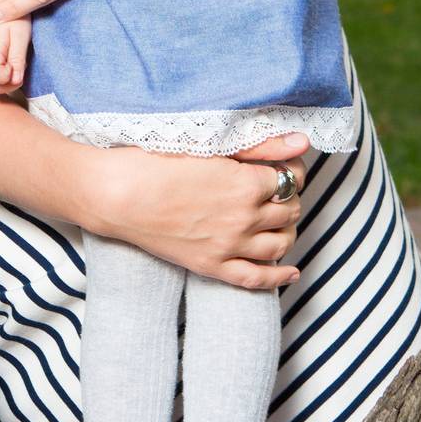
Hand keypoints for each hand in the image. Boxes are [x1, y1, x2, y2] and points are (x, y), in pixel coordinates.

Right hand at [0, 15, 30, 93]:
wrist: (0, 1)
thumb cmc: (14, 17)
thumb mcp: (21, 35)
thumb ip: (17, 59)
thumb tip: (16, 81)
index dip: (10, 77)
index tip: (19, 64)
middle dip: (10, 83)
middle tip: (21, 65)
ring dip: (7, 80)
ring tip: (17, 61)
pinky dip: (3, 76)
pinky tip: (11, 62)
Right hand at [97, 131, 311, 288]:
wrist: (117, 194)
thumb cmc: (157, 160)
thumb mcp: (211, 145)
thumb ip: (260, 145)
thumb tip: (303, 142)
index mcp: (246, 183)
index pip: (290, 179)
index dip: (289, 169)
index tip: (281, 165)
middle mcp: (244, 218)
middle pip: (289, 211)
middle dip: (289, 198)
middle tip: (277, 189)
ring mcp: (229, 246)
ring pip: (280, 244)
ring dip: (287, 231)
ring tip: (280, 220)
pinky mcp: (211, 266)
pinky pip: (256, 279)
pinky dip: (278, 277)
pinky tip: (290, 272)